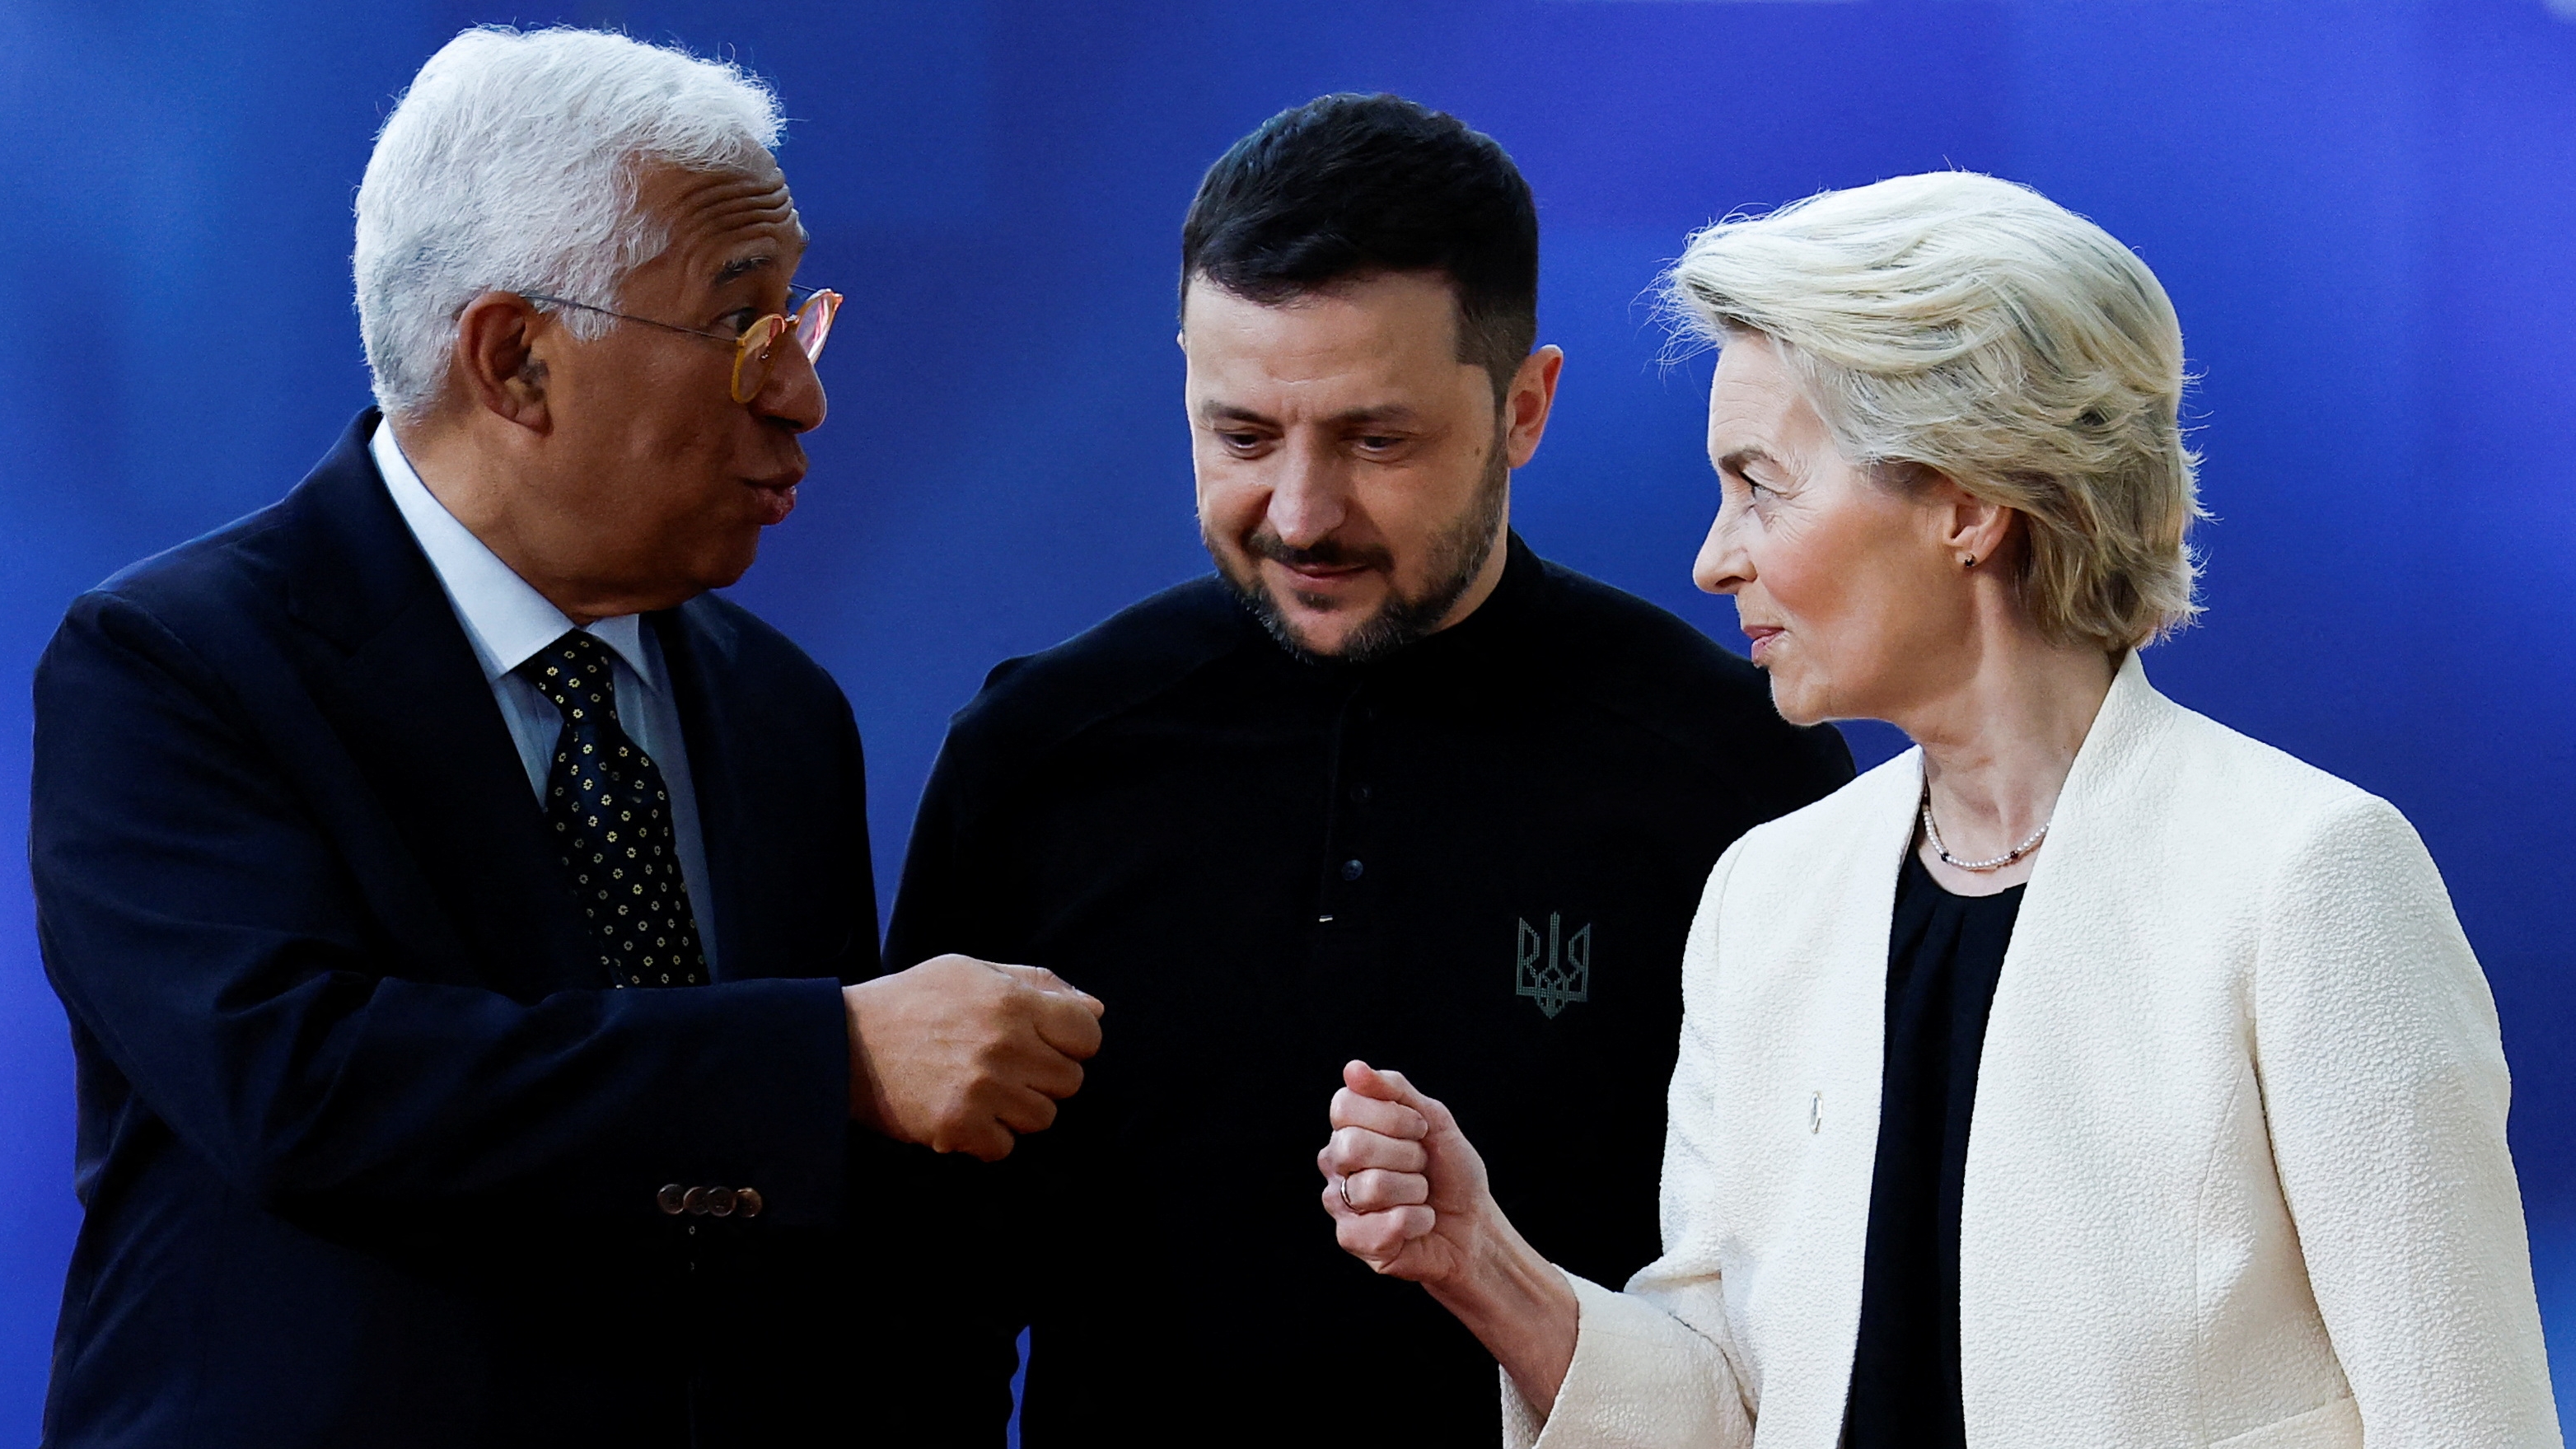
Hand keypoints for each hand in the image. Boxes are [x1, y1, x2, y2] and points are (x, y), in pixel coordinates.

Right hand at [842, 955, 1104, 1160]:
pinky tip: (961, 1113)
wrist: (843, 1043)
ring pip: (1043, 1117)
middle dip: (1043, 1077)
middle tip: (1003, 1068)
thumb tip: (1094, 1009)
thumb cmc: (913, 1001)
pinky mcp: (960, 1126)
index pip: (1087, 1034)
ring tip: (979, 1089)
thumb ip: (1038, 984)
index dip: (1072, 1041)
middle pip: (1070, 1080)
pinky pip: (1005, 1147)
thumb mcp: (972, 971)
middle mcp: (1004, 1044)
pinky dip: (987, 1138)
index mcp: (1011, 1001)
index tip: (1045, 1045)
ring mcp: (983, 1089)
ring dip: (1016, 1110)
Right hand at [1317, 1059, 1495, 1284]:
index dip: (1391, 1116)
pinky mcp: (1353, 1240)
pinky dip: (1416, 1221)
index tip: (1420, 1129)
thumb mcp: (1434, 1120)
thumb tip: (1353, 1068)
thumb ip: (1395, 1091)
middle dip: (1406, 1155)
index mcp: (1349, 1129)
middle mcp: (1336, 1164)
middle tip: (1422, 1166)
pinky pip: (1381, 1226)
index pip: (1344, 1106)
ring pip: (1371, 1186)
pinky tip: (1419, 1223)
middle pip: (1353, 1145)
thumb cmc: (1451, 1172)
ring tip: (1421, 1196)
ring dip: (1415, 1191)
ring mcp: (1341, 1202)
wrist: (1474, 1225)